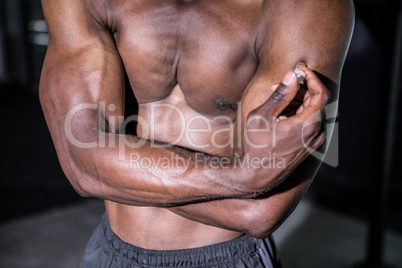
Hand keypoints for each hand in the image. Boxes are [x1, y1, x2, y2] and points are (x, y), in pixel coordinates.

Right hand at [241, 65, 329, 191]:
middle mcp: (317, 134)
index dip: (311, 77)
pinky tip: (282, 114)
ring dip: (299, 101)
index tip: (299, 70)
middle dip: (301, 89)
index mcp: (309, 125)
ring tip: (277, 100)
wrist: (258, 175)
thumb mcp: (262, 117)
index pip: (321, 93)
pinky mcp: (310, 146)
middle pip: (318, 101)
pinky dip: (300, 113)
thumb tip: (292, 76)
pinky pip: (311, 122)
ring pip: (314, 112)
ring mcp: (315, 141)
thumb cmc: (257, 147)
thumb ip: (280, 95)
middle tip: (281, 85)